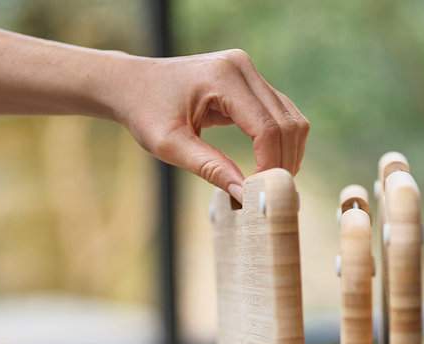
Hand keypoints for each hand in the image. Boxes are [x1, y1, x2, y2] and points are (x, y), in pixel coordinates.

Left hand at [106, 50, 309, 200]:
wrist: (132, 85)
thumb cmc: (145, 112)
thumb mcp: (170, 146)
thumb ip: (209, 168)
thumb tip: (245, 195)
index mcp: (223, 78)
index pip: (266, 127)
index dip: (269, 164)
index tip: (258, 194)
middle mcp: (243, 68)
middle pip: (286, 123)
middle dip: (283, 162)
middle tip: (268, 195)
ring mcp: (249, 73)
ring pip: (291, 119)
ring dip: (288, 153)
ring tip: (268, 183)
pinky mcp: (250, 83)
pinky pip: (281, 115)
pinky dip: (281, 143)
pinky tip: (267, 166)